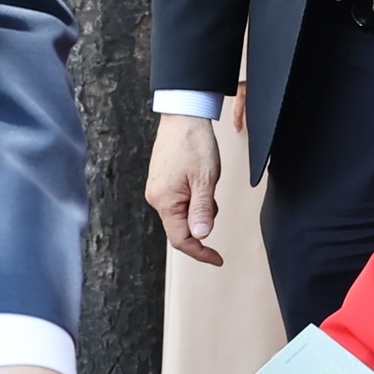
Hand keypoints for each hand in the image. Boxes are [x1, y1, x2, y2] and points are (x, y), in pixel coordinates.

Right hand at [145, 114, 225, 264]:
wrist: (183, 115)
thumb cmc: (194, 143)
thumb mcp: (206, 179)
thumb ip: (203, 210)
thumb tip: (202, 236)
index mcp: (165, 201)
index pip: (181, 239)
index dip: (200, 252)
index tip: (217, 258)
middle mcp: (156, 197)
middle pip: (181, 227)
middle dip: (202, 222)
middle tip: (214, 199)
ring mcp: (157, 189)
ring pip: (182, 213)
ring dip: (200, 207)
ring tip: (207, 181)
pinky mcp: (161, 181)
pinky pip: (179, 200)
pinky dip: (194, 198)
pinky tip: (201, 179)